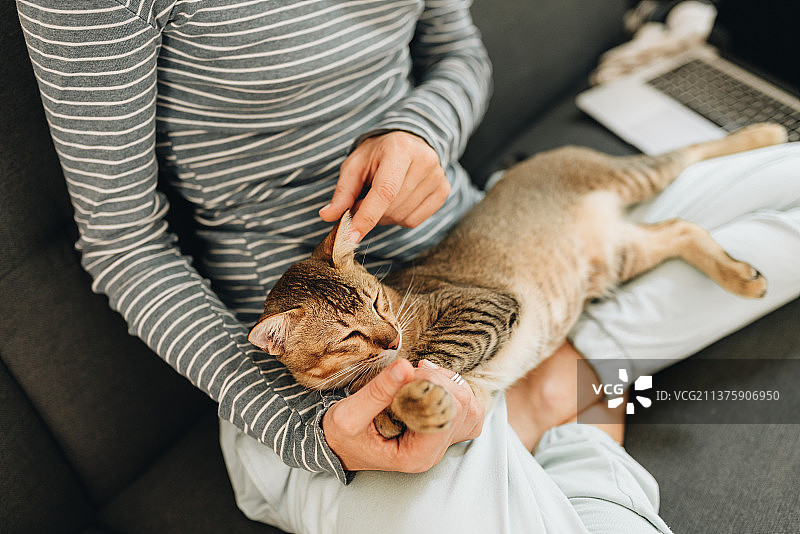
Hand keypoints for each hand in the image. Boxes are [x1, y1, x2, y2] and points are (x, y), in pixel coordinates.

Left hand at [319, 131, 449, 241]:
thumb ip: (343, 192)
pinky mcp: (444, 190)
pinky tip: (397, 201)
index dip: (366, 217)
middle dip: (370, 214)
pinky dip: (400, 218)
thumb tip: (327, 216)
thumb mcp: (355, 166)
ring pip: (403, 217)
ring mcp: (438, 176)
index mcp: (400, 149)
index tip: (350, 237)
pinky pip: (415, 221)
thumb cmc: (377, 155)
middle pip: (392, 207)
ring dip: (385, 217)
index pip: (384, 191)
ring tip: (381, 198)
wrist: (408, 143)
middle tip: (361, 202)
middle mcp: (424, 161)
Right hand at [322, 359, 483, 472]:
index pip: (447, 415)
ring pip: (471, 408)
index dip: (433, 387)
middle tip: (413, 372)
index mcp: (416, 455)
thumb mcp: (349, 414)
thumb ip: (379, 391)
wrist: (336, 445)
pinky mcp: (440, 430)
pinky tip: (431, 381)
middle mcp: (434, 452)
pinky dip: (454, 389)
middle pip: (464, 409)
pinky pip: (466, 409)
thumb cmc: (342, 436)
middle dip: (441, 381)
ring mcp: (440, 442)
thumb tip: (406, 366)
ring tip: (422, 375)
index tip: (409, 374)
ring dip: (450, 383)